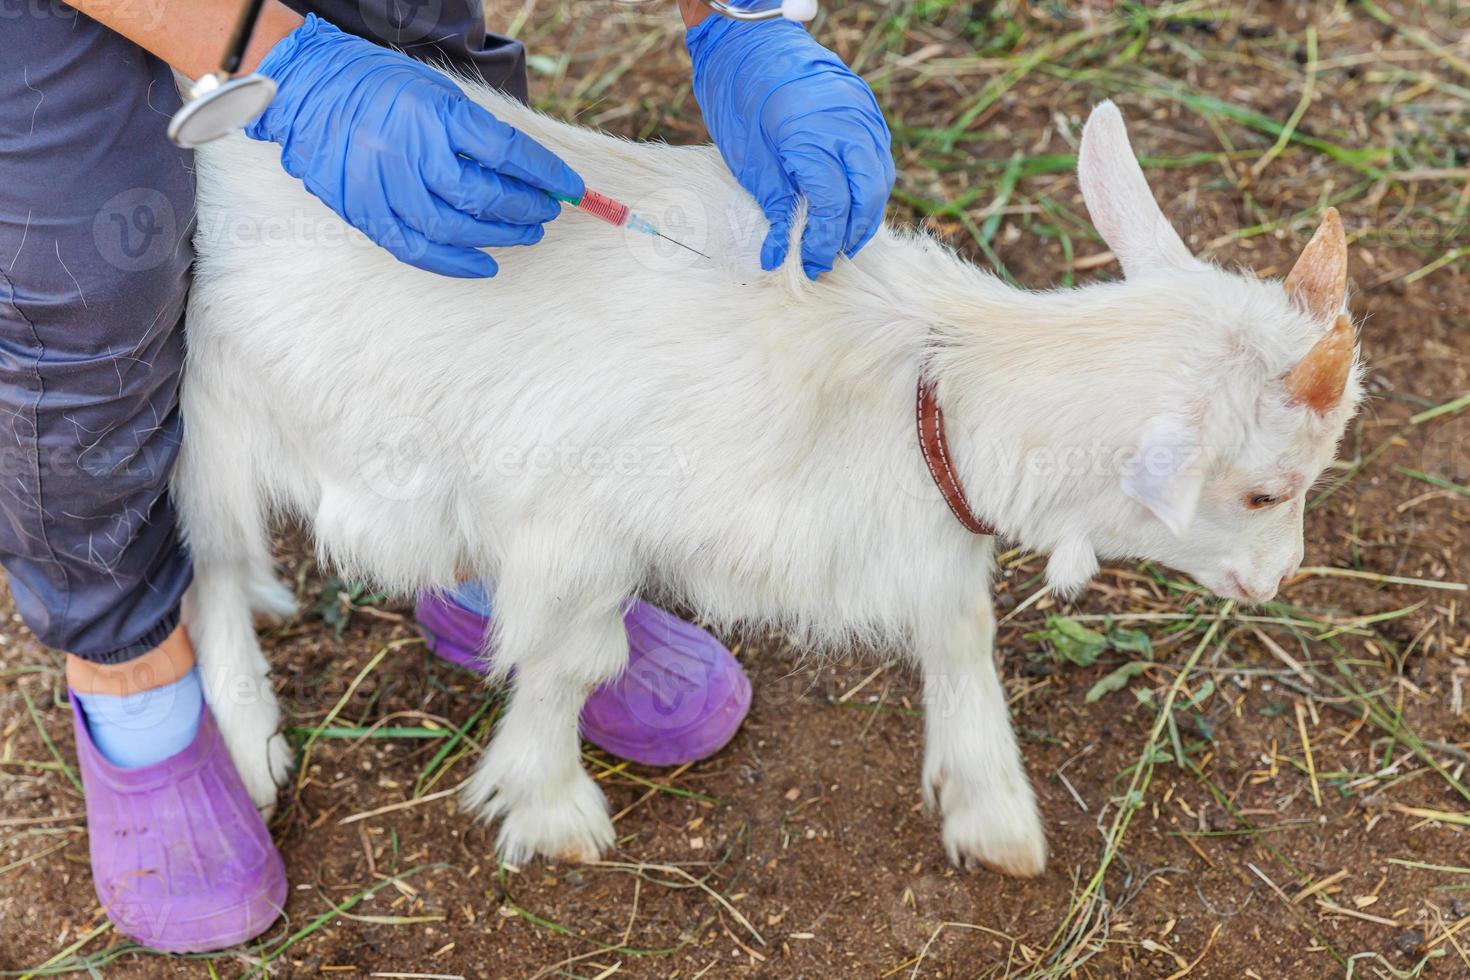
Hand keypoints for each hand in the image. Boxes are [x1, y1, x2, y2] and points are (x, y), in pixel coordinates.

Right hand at [246, 15, 582, 277]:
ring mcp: (382, 182)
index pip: (507, 151)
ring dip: (497, 237)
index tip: (571, 190)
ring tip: (524, 235)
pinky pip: (414, 247)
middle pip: (482, 196)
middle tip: (546, 213)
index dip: (546, 175)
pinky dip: (453, 263)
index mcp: (435, 112)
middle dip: (524, 209)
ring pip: (452, 228)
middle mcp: (409, 149)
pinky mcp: (361, 208)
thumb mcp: (438, 93)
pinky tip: (483, 264)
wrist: (308, 88)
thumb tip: (530, 174)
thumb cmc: (383, 87)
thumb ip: (478, 134)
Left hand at [687, 15, 893, 279]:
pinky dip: (867, 187)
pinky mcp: (867, 109)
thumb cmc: (740, 96)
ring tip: (840, 240)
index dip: (822, 241)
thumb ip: (776, 205)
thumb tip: (781, 252)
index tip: (808, 264)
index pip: (833, 206)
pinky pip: (878, 158)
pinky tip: (849, 206)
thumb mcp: (750, 159)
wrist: (749, 40)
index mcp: (814, 136)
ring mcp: (863, 114)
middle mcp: (848, 124)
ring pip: (880, 179)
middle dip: (851, 234)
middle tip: (827, 259)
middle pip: (868, 196)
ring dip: (864, 215)